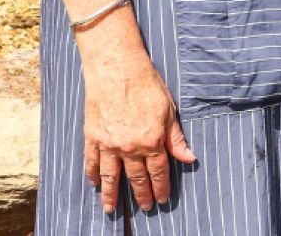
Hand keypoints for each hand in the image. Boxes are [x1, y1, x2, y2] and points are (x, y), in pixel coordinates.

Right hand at [79, 45, 195, 214]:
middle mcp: (129, 147)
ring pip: (110, 176)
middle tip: (145, 208)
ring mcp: (108, 144)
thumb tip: (189, 158)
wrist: (117, 69)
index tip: (162, 199)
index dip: (161, 187)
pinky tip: (94, 184)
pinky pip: (92, 162)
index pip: (158, 171)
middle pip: (136, 178)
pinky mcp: (92, 137)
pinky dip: (92, 174)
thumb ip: (176, 138)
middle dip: (141, 195)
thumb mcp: (169, 110)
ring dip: (111, 194)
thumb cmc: (147, 85)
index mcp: (151, 141)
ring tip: (111, 210)